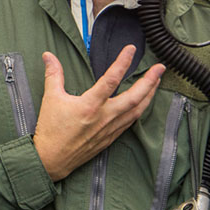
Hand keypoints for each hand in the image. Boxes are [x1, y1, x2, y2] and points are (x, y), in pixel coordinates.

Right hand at [31, 45, 164, 180]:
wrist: (52, 160)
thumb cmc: (51, 130)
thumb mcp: (51, 98)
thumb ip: (53, 74)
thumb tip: (48, 56)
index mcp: (89, 105)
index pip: (111, 79)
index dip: (122, 62)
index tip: (131, 50)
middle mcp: (104, 117)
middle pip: (134, 97)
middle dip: (150, 81)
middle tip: (160, 68)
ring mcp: (109, 129)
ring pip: (137, 110)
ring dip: (149, 95)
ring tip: (157, 82)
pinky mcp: (110, 138)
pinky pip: (130, 121)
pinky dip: (140, 110)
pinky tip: (143, 103)